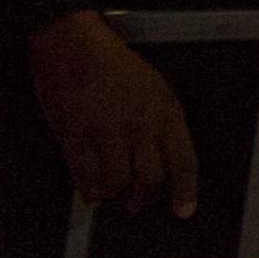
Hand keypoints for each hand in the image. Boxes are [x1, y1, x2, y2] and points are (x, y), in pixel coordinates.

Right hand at [25, 9, 200, 221]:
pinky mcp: (73, 134)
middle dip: (143, 198)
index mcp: (165, 111)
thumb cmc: (115, 65)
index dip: (185, 190)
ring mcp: (105, 130)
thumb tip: (161, 162)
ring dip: (113, 194)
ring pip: (116, 181)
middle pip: (150, 178)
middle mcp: (139, 124)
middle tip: (135, 205)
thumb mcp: (154, 89)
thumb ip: (160, 124)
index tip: (183, 211)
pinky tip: (90, 192)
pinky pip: (83, 174)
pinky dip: (88, 189)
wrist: (74, 45)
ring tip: (109, 194)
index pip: (183, 160)